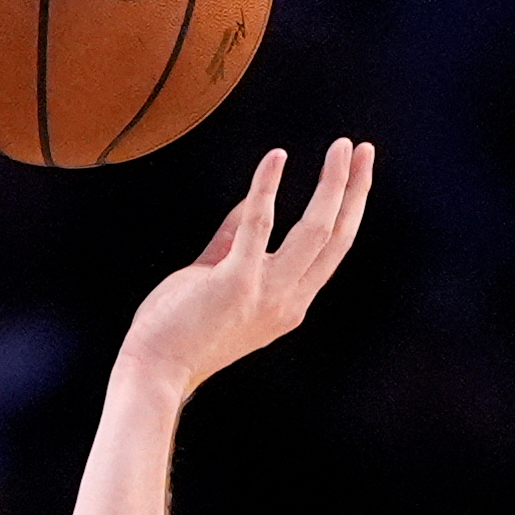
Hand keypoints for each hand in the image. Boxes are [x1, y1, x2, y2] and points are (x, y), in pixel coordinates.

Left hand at [119, 138, 373, 400]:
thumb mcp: (219, 281)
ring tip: (340, 146)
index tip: (358, 175)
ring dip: (333, 183)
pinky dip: (267, 187)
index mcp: (289, 303)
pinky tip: (276, 158)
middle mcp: (288, 300)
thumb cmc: (179, 329)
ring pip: (316, 230)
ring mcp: (265, 292)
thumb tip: (248, 204)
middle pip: (337, 236)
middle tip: (362, 149)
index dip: (350, 210)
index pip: (333, 250)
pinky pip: (257, 225)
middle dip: (355, 189)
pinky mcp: (235, 282)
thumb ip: (233, 243)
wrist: (153, 369)